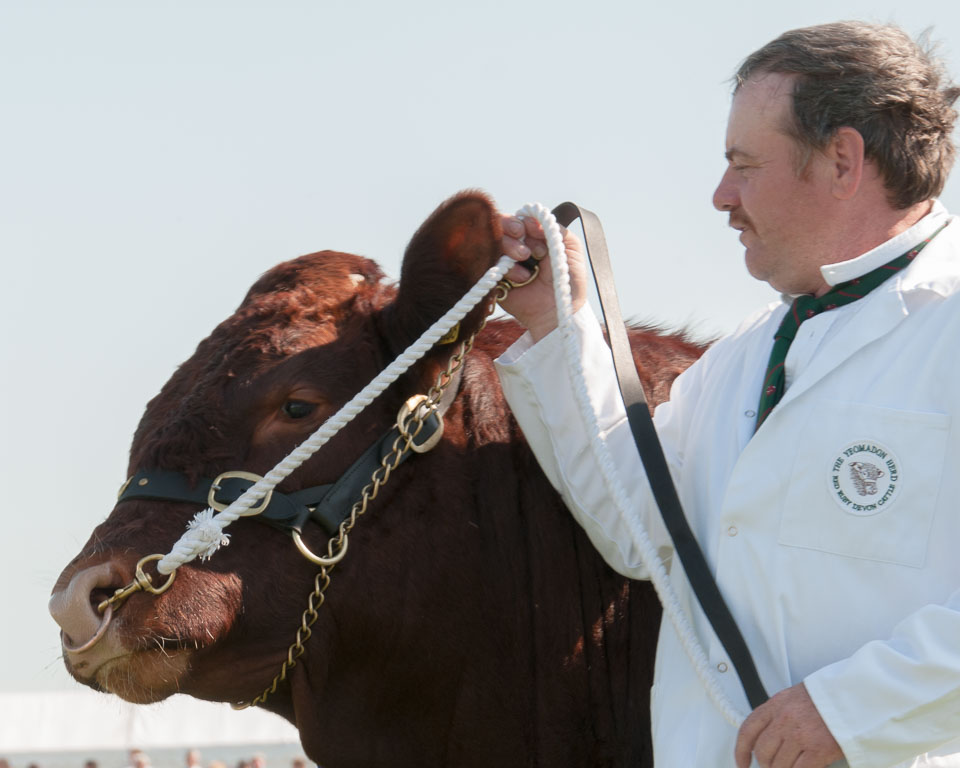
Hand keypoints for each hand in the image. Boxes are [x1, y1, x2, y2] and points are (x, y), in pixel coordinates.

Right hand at [498, 214, 588, 341]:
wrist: (559, 313)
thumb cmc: (568, 283)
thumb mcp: (571, 248)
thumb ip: (557, 229)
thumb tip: (533, 219)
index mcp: (533, 237)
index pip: (518, 219)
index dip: (521, 221)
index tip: (529, 229)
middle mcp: (515, 247)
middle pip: (499, 225)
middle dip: (510, 229)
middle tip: (525, 243)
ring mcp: (503, 262)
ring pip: (492, 242)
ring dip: (509, 248)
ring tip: (526, 260)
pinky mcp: (494, 279)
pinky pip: (487, 265)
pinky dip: (505, 269)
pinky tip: (521, 279)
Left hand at [735, 683, 843, 767]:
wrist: (853, 696)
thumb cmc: (827, 698)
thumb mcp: (794, 698)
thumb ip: (778, 715)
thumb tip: (769, 737)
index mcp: (776, 705)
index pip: (748, 730)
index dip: (741, 751)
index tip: (742, 763)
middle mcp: (784, 720)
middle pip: (762, 752)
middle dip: (766, 764)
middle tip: (774, 767)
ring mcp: (800, 735)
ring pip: (779, 765)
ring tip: (790, 767)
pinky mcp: (818, 750)